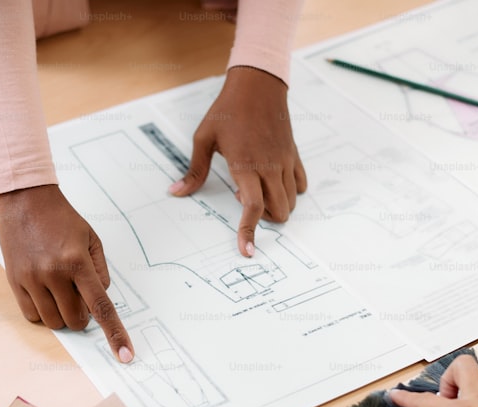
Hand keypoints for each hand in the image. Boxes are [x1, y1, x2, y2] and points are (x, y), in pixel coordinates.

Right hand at [0, 184, 133, 362]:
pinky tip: (43, 292)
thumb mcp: (92, 239)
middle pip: (76, 320)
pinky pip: (32, 316)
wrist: (24, 199)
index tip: (125, 355)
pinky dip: (42, 312)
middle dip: (82, 315)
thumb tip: (97, 302)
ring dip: (62, 315)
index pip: (101, 306)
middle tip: (78, 294)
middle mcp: (54, 273)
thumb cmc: (62, 219)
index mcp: (78, 261)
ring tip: (60, 290)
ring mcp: (31, 279)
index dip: (115, 334)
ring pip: (53, 322)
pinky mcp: (14, 281)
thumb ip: (100, 273)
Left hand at [169, 66, 306, 256]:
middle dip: (263, 219)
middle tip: (243, 198)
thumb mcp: (204, 138)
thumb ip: (195, 171)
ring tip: (256, 187)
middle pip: (277, 212)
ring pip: (291, 202)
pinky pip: (301, 185)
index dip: (249, 232)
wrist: (258, 85)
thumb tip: (177, 192)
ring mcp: (285, 161)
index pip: (252, 208)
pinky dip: (291, 193)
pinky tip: (274, 182)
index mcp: (245, 165)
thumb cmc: (228, 110)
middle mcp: (269, 167)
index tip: (247, 251)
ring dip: (276, 207)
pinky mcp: (294, 155)